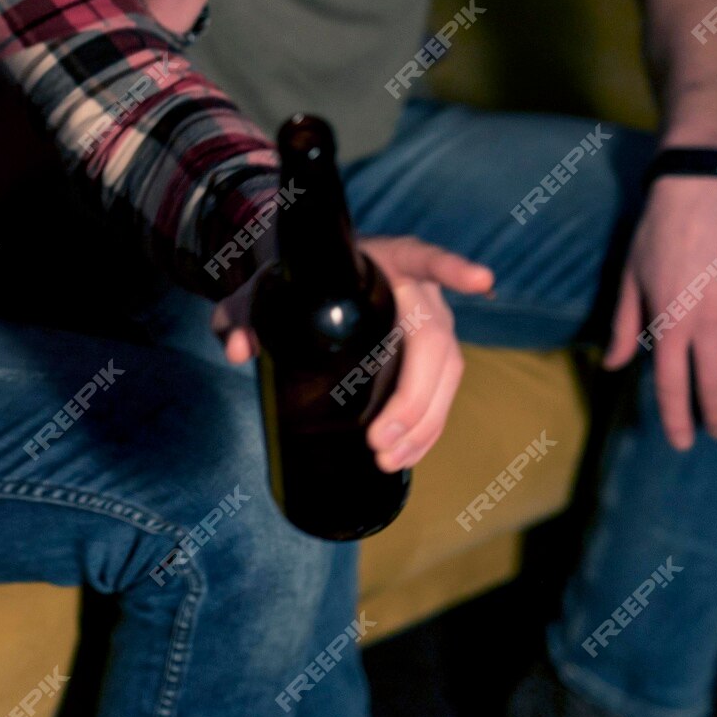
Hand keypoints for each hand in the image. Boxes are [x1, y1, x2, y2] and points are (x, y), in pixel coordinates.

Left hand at [211, 235, 493, 471]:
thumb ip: (240, 312)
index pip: (423, 257)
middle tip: (377, 442)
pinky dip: (429, 425)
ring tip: (388, 459)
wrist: (305, 288)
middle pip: (433, 339)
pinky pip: (443, 390)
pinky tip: (409, 454)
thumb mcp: (259, 294)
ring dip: (425, 421)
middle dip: (413, 397)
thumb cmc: (287, 285)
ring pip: (447, 371)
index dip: (452, 268)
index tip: (481, 281)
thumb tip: (236, 348)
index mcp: (381, 259)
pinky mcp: (429, 353)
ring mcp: (430, 319)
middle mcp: (417, 287)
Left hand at [603, 175, 716, 449]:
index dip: (676, 418)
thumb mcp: (630, 277)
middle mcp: (704, 324)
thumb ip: (623, 325)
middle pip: (713, 385)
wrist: (699, 188)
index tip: (682, 442)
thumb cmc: (656, 231)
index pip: (671, 385)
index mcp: (667, 322)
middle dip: (716, 416)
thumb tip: (612, 365)